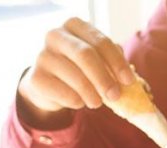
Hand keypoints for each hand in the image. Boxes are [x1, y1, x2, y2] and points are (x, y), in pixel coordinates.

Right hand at [17, 17, 133, 125]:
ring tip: (98, 103)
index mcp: (75, 26)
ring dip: (92, 94)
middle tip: (115, 96)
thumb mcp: (99, 61)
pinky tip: (79, 101)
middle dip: (104, 78)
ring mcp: (43, 55)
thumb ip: (113, 64)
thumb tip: (130, 80)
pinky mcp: (36, 78)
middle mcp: (56, 36)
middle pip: (85, 55)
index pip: (100, 41)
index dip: (117, 62)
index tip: (129, 81)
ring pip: (75, 76)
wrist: (52, 85)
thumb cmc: (82, 69)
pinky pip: (64, 93)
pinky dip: (77, 102)